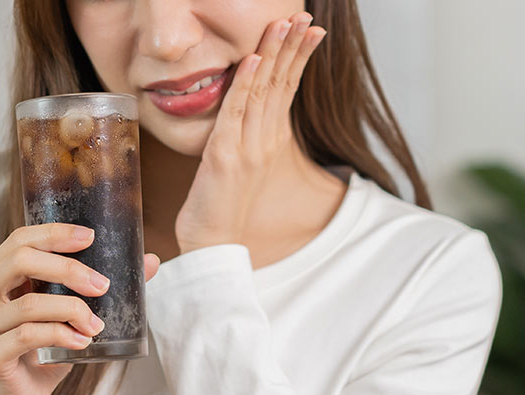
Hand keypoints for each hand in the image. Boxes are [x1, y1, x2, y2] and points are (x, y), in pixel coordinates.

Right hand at [0, 223, 159, 394]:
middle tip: (102, 285)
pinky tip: (84, 342)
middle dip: (67, 269)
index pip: (20, 240)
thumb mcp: (71, 312)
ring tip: (97, 324)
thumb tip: (152, 261)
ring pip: (29, 304)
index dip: (54, 234)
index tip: (90, 237)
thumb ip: (101, 285)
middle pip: (19, 261)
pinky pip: (28, 336)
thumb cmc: (46, 349)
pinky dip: (62, 335)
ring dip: (72, 310)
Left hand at [174, 12, 326, 253]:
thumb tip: (247, 107)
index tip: (310, 30)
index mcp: (269, 140)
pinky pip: (236, 113)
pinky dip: (244, 84)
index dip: (299, 58)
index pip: (287, 90)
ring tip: (283, 25)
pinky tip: (251, 60)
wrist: (214, 243)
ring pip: (264, 92)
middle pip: (282, 84)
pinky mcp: (226, 156)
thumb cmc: (221, 204)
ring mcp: (248, 148)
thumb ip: (247, 133)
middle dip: (293, 47)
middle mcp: (264, 140)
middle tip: (305, 17)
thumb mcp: (240, 162)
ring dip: (273, 55)